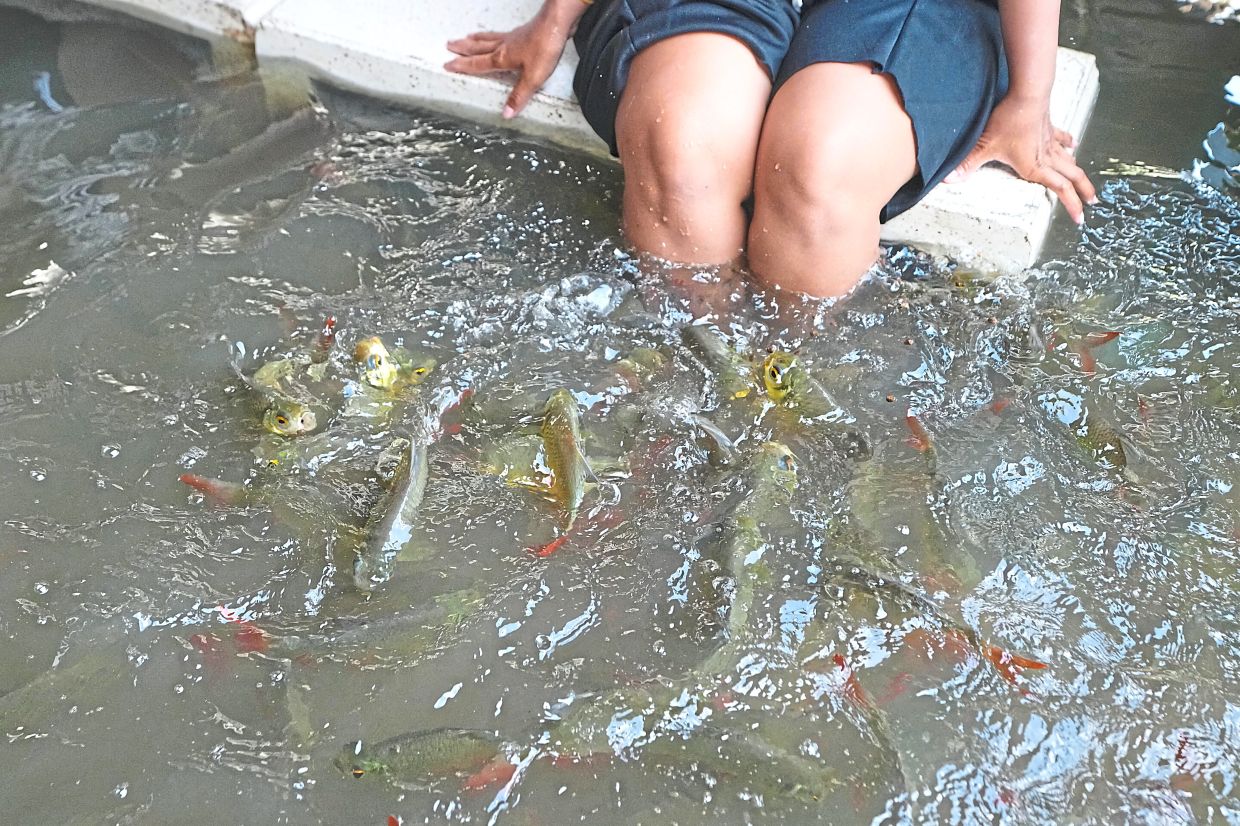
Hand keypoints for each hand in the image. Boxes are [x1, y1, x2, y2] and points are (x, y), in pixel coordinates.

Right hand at [445, 6, 577, 119]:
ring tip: (467, 37)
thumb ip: (518, 96)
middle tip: (449, 46)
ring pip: (488, 38)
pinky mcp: (523, 32)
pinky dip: (493, 35)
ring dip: (475, 39)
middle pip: (478, 47)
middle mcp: (504, 46)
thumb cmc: (544, 47)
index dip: (462, 66)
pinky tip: (498, 36)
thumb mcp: (532, 78)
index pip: (477, 64)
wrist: (557, 23)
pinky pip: (500, 34)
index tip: (448, 65)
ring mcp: (513, 37)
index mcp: (502, 58)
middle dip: (463, 49)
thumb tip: (506, 114)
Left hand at [946, 93, 1096, 224]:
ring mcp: (1050, 141)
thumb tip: (947, 181)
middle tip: (1092, 203)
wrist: (1027, 92)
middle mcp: (1047, 156)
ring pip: (1070, 160)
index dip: (1070, 205)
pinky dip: (1069, 143)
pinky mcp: (1049, 127)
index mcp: (1035, 166)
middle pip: (1071, 176)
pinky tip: (1074, 145)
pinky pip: (1062, 138)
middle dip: (1083, 191)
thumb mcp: (985, 145)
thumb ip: (967, 165)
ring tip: (1086, 183)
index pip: (1059, 189)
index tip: (1080, 218)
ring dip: (1078, 172)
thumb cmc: (1008, 121)